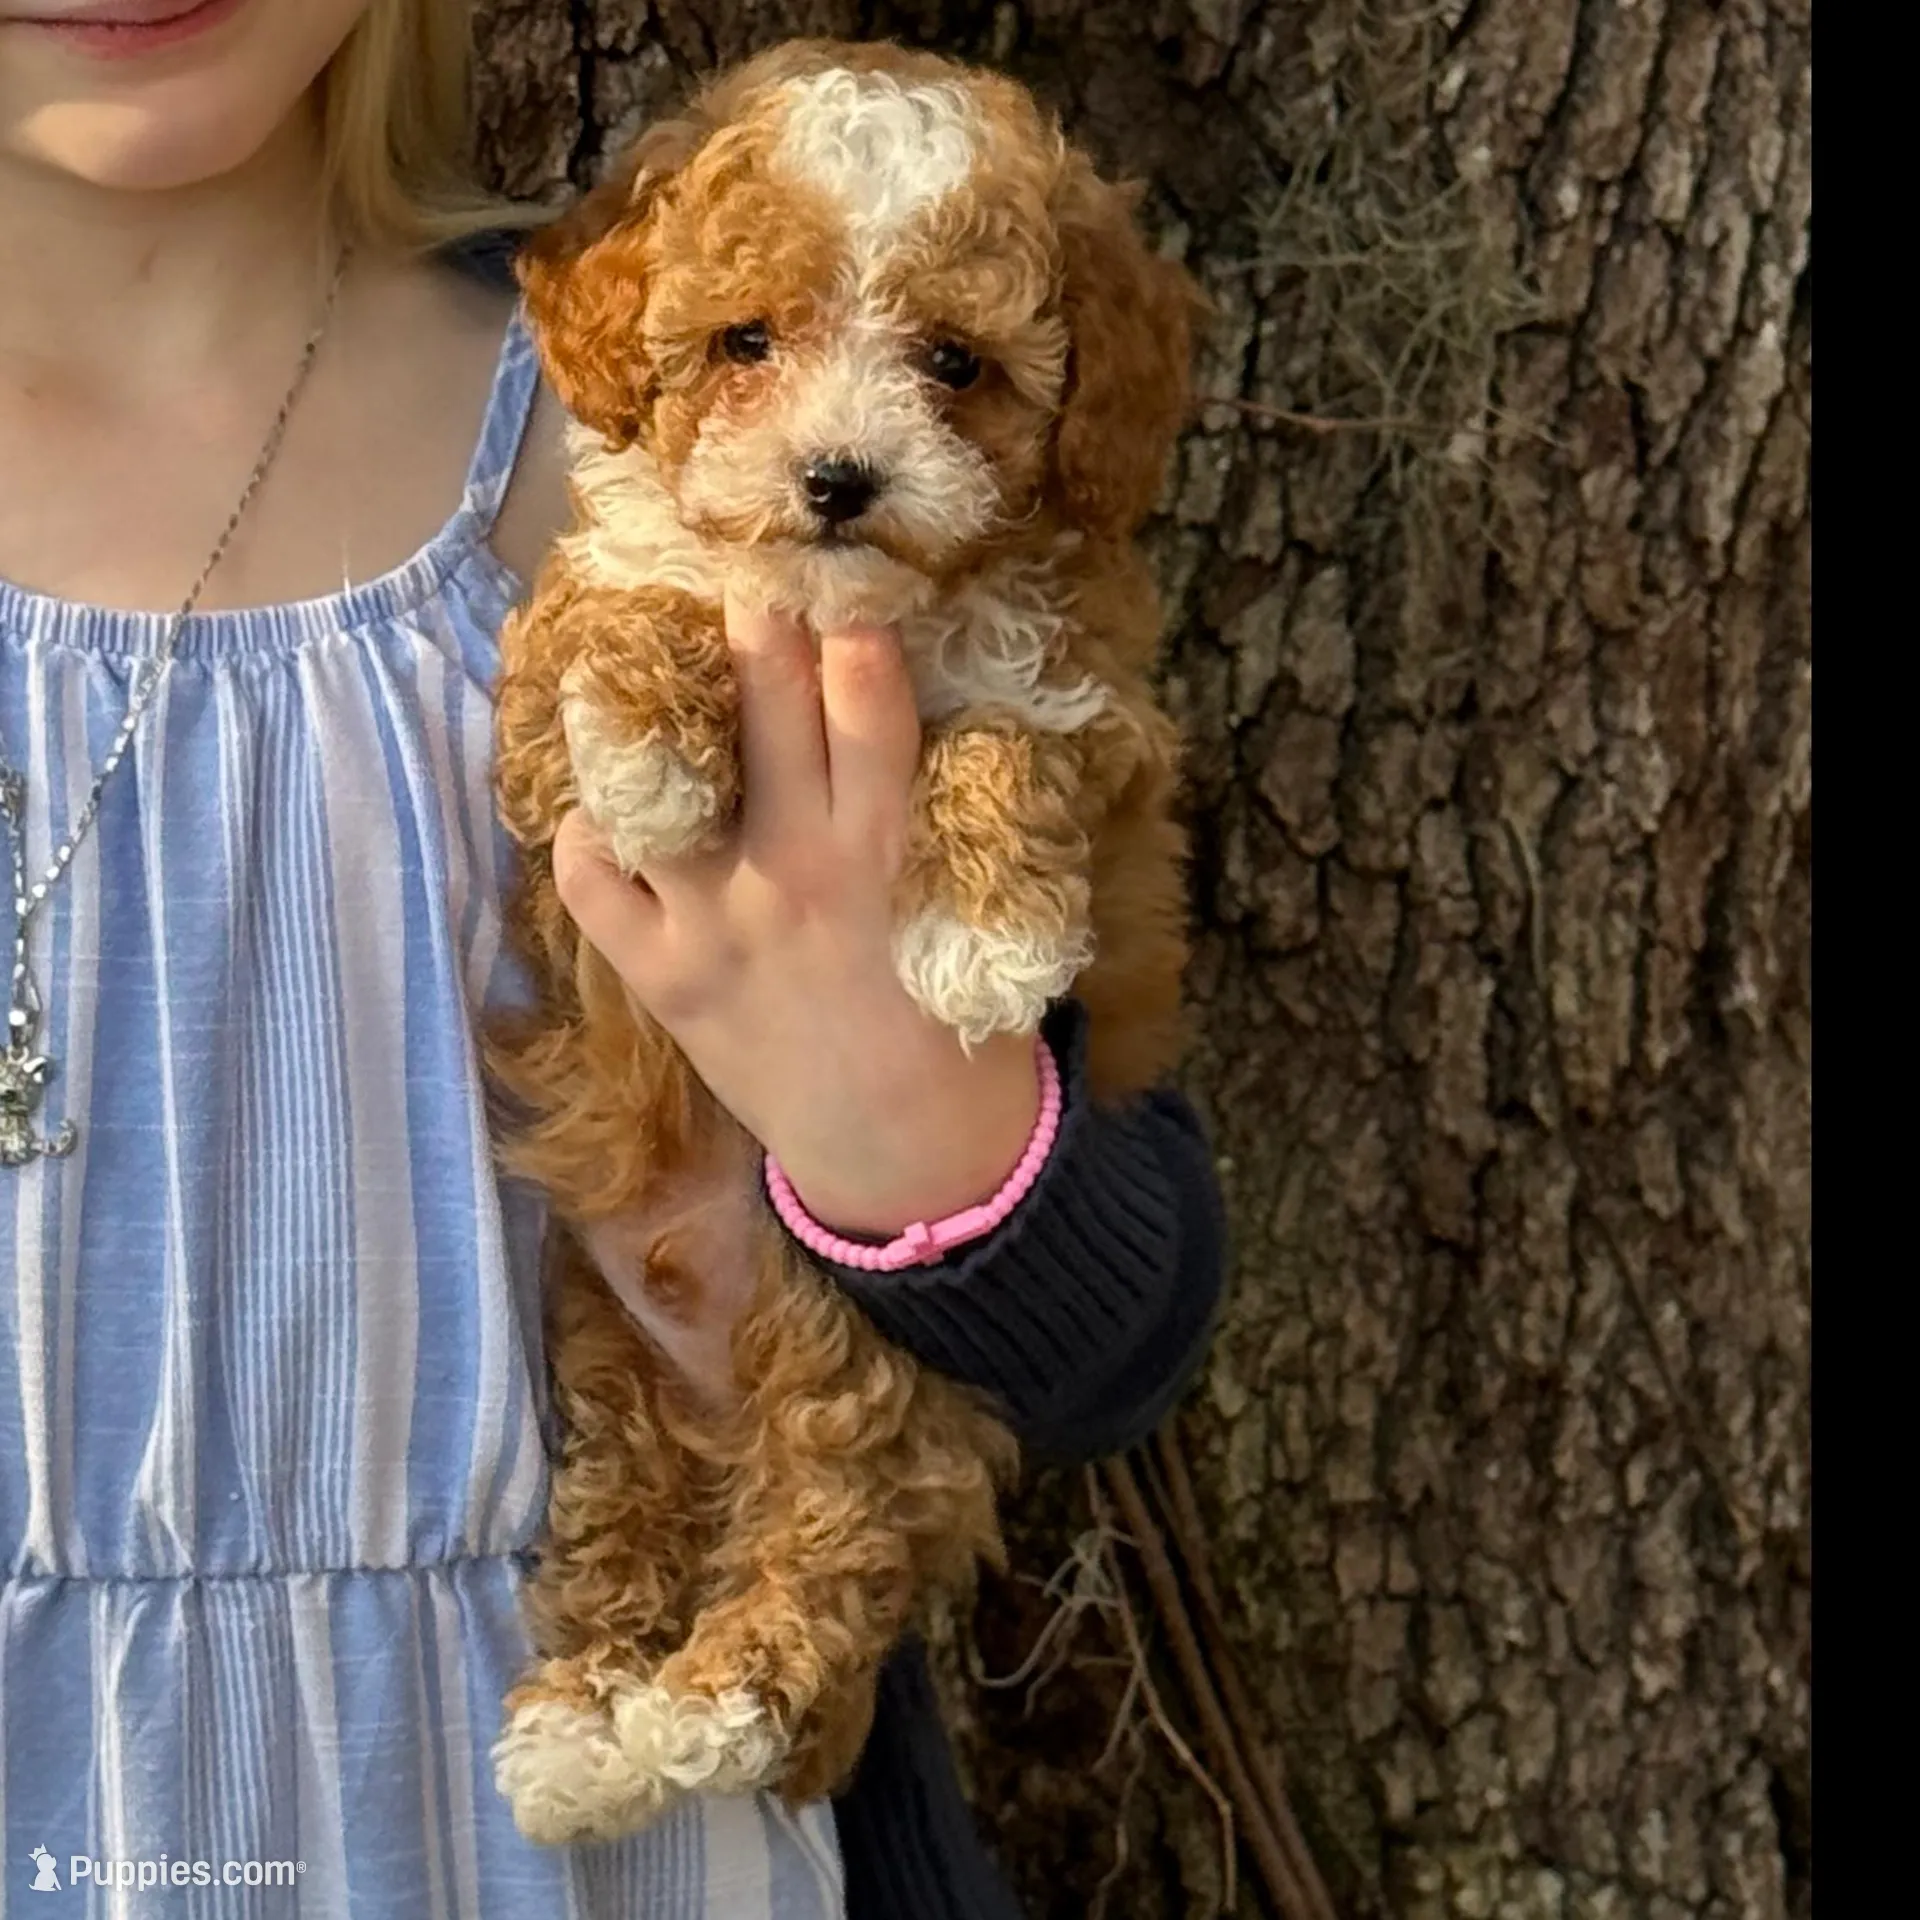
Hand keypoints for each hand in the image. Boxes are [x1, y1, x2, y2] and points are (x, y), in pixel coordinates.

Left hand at [552, 589, 1043, 1238]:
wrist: (904, 1154)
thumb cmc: (956, 1029)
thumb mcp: (971, 916)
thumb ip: (936, 822)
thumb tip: (906, 719)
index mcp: (886, 852)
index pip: (867, 706)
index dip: (849, 627)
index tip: (837, 576)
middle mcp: (793, 871)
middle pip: (764, 711)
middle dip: (755, 628)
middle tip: (745, 574)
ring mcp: (713, 922)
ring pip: (659, 783)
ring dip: (648, 715)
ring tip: (642, 669)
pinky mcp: (660, 975)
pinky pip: (594, 879)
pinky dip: (592, 835)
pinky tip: (613, 811)